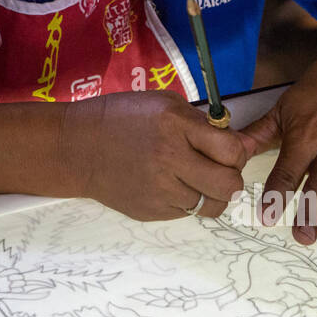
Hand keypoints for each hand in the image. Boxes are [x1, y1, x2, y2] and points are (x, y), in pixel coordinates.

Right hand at [59, 91, 249, 221]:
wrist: (76, 147)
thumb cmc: (121, 117)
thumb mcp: (164, 103)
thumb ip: (202, 123)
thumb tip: (241, 144)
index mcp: (175, 125)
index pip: (232, 150)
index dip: (237, 150)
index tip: (228, 148)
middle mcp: (170, 159)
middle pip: (230, 185)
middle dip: (232, 176)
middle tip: (219, 168)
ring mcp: (160, 190)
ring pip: (213, 206)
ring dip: (213, 193)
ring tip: (198, 179)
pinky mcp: (151, 211)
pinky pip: (188, 213)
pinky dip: (187, 201)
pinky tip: (172, 185)